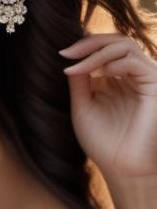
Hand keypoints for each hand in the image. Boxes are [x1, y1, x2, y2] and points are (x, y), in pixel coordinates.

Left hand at [61, 33, 156, 182]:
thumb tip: (70, 57)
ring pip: (125, 46)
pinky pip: (135, 62)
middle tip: (67, 53)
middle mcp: (132, 76)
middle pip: (116, 40)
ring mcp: (145, 79)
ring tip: (77, 66)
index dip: (83, 46)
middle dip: (89, 42)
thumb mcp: (82, 106)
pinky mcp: (155, 85)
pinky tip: (97, 75)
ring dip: (97, 52)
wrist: (122, 168)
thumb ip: (79, 81)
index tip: (61, 55)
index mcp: (116, 79)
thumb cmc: (102, 142)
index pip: (104, 48)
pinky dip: (112, 62)